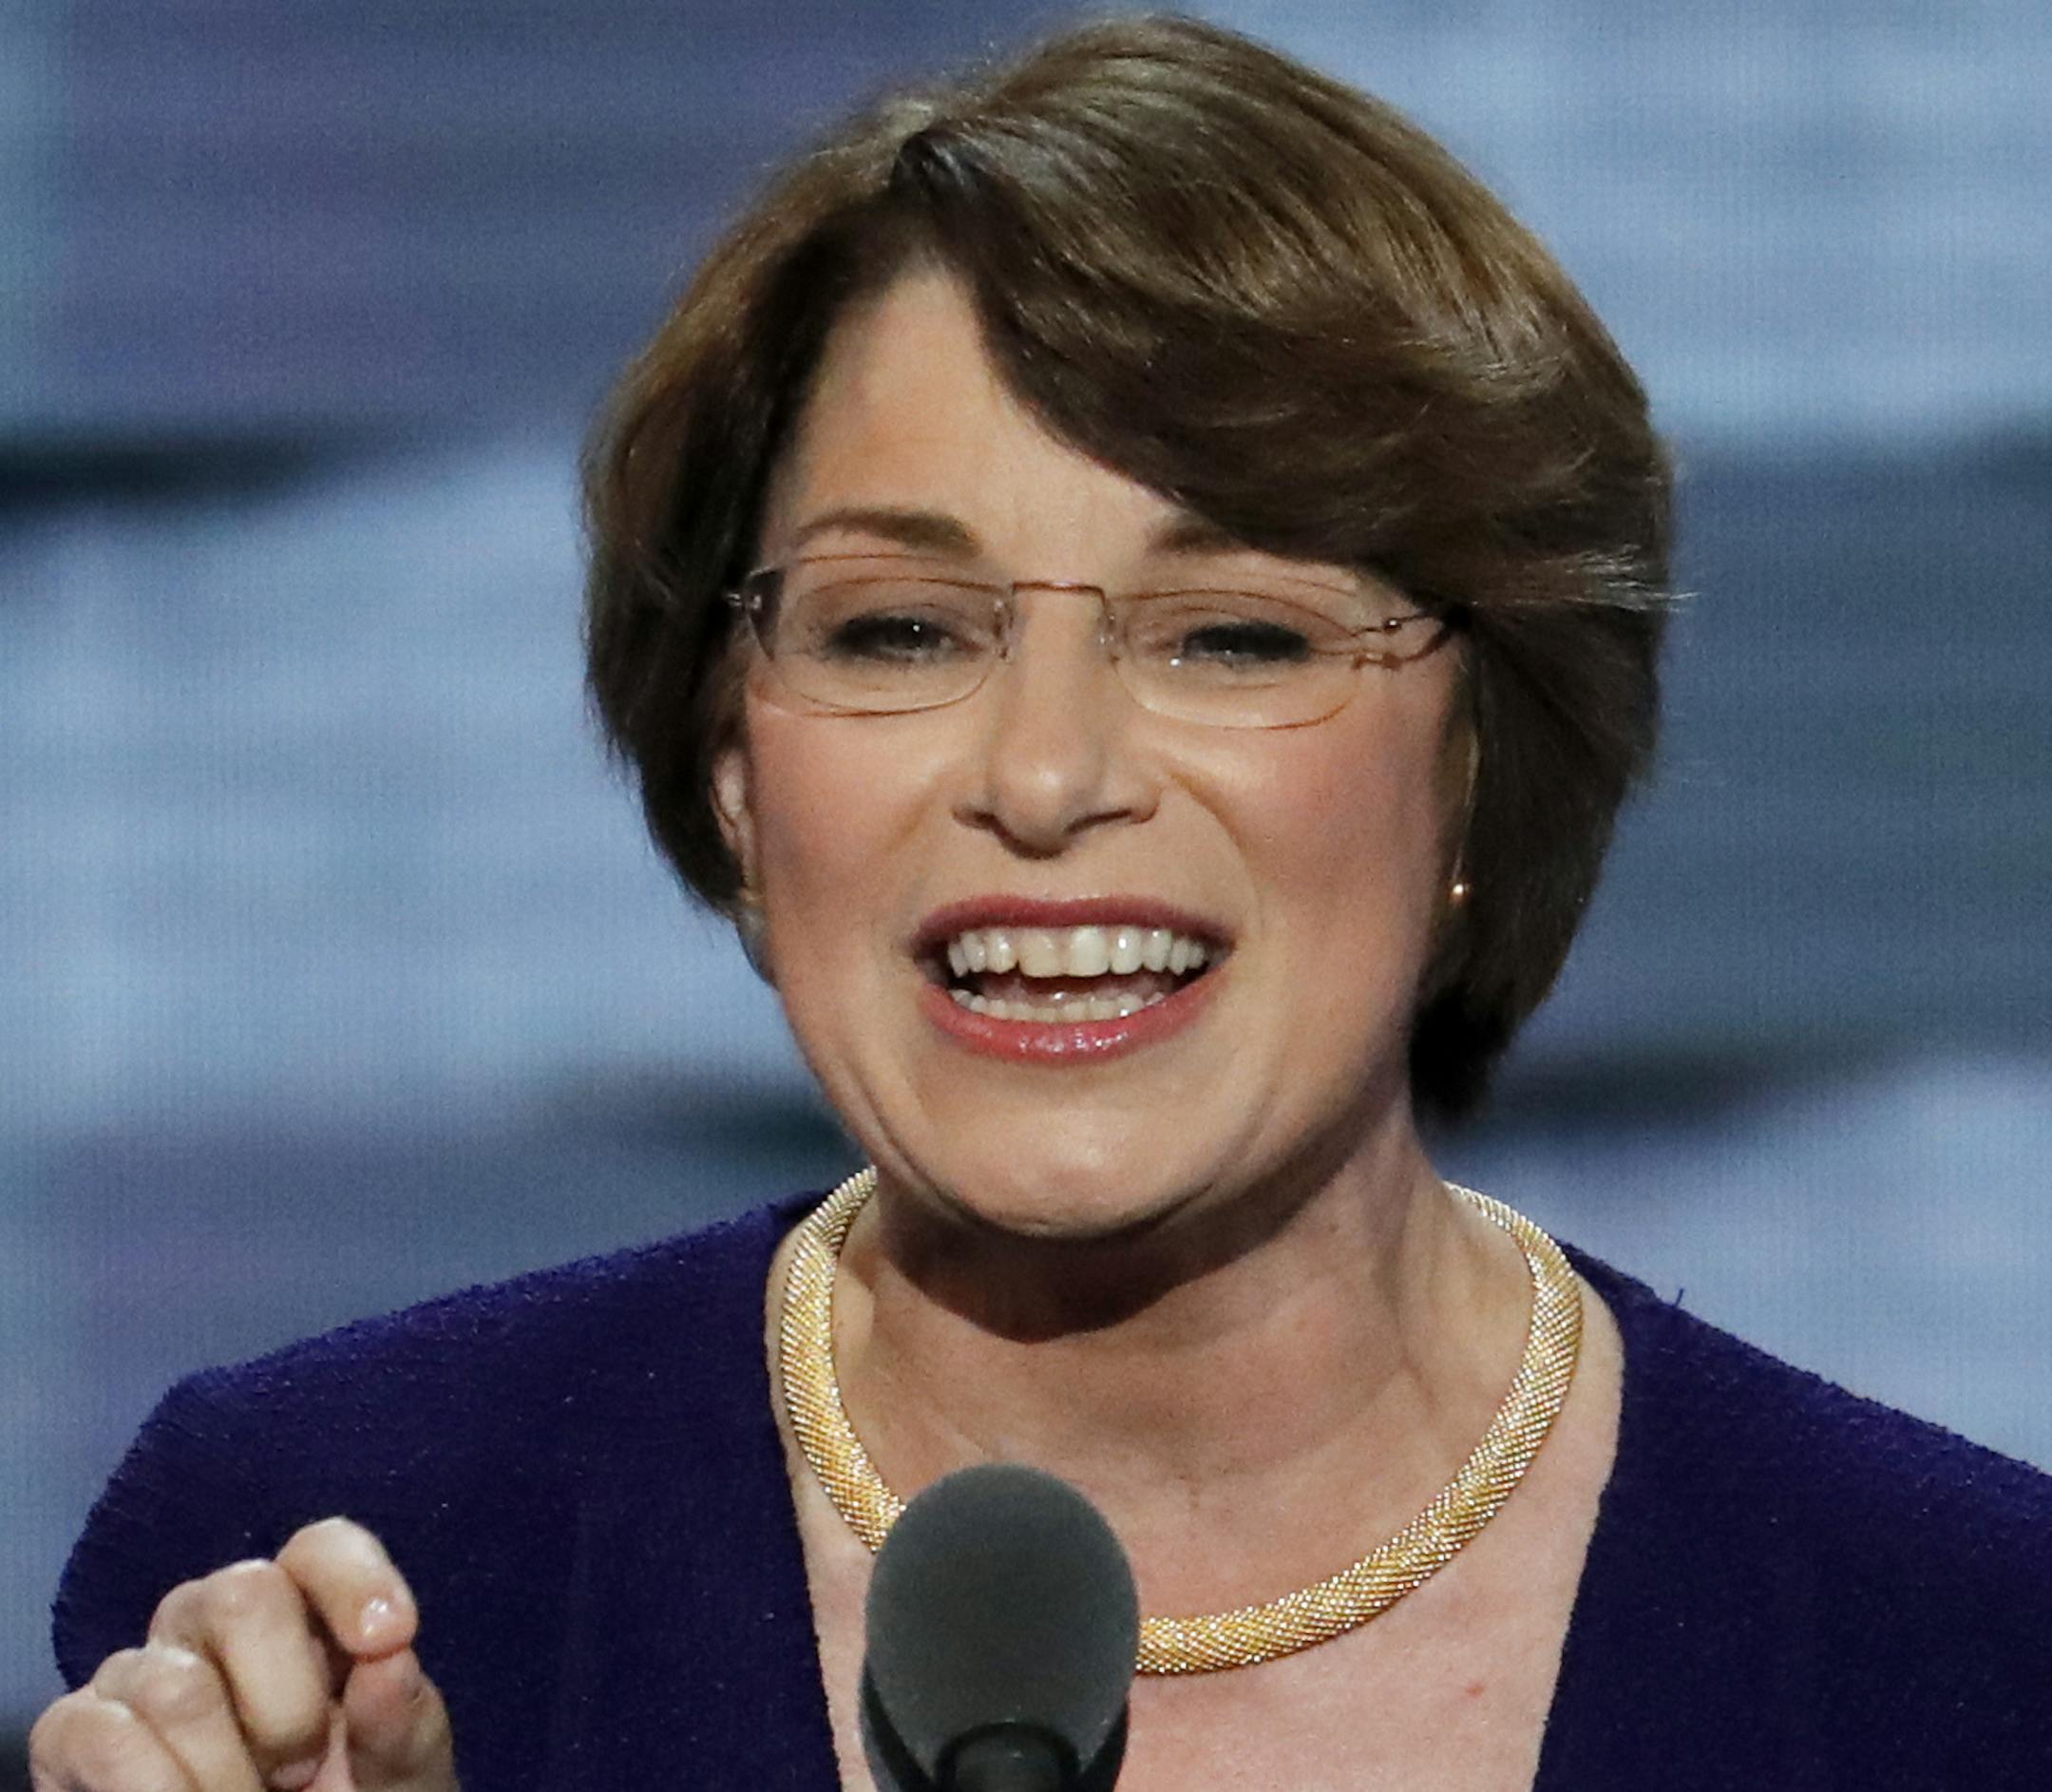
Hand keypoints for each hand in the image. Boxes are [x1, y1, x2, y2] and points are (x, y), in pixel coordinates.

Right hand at [31, 1517, 456, 1790]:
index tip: (390, 1636)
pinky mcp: (73, 1731)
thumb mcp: (391, 1782)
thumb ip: (403, 1725)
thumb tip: (393, 1658)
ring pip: (178, 1685)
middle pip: (243, 1594)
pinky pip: (105, 1737)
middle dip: (287, 1703)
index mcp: (304, 1615)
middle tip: (300, 1770)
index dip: (354, 1579)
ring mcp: (140, 1670)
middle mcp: (214, 1621)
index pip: (319, 1547)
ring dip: (225, 1776)